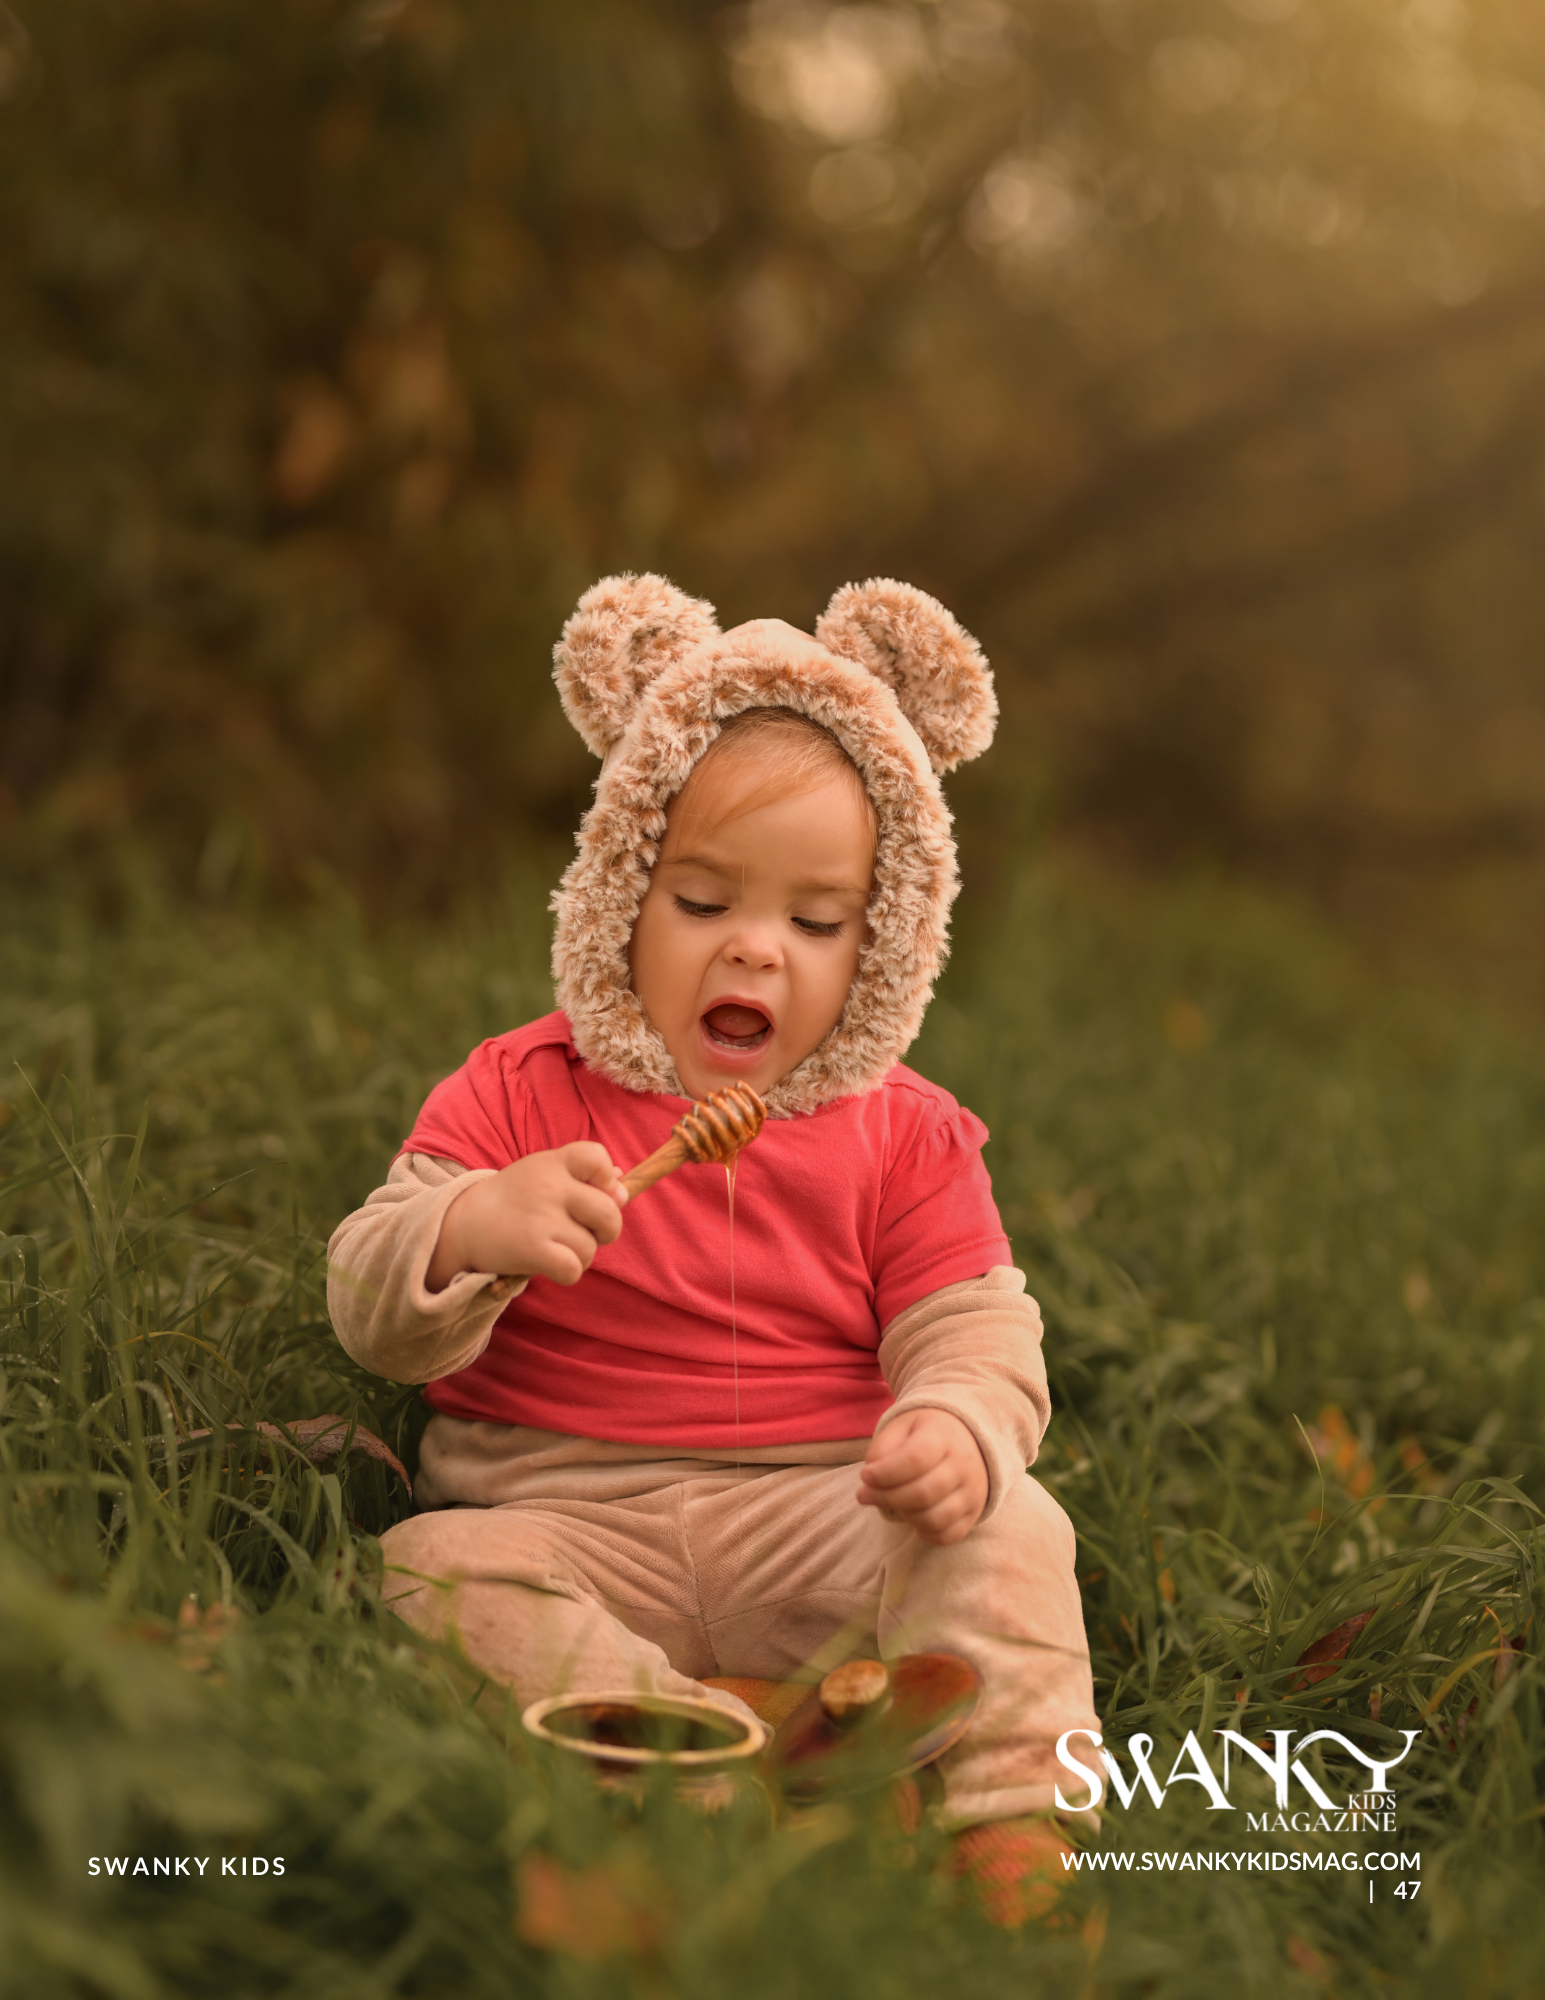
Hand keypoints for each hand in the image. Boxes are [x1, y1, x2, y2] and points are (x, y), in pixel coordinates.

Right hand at [425, 1143, 627, 1290]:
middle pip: (609, 1212)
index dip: (607, 1181)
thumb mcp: (545, 1175)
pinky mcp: (532, 1248)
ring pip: (591, 1247)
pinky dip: (567, 1272)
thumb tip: (623, 1188)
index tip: (593, 1192)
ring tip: (556, 1247)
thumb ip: (584, 1177)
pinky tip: (550, 1264)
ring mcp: (540, 1217)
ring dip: (580, 1255)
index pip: (598, 1158)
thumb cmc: (515, 1200)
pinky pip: (574, 1268)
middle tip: (583, 1232)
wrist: (464, 1224)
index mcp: (553, 1161)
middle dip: (606, 1230)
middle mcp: (549, 1185)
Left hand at [856, 1408, 987, 1545]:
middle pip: (923, 1494)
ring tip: (892, 1502)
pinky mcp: (974, 1513)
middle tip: (866, 1494)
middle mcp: (964, 1464)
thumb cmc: (925, 1434)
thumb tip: (870, 1481)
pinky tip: (911, 1515)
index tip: (865, 1475)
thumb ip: (881, 1449)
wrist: (967, 1438)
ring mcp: (973, 1491)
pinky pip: (947, 1536)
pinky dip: (923, 1532)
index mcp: (943, 1436)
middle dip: (886, 1498)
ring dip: (904, 1516)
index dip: (884, 1473)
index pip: (915, 1459)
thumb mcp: (901, 1427)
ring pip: (934, 1519)